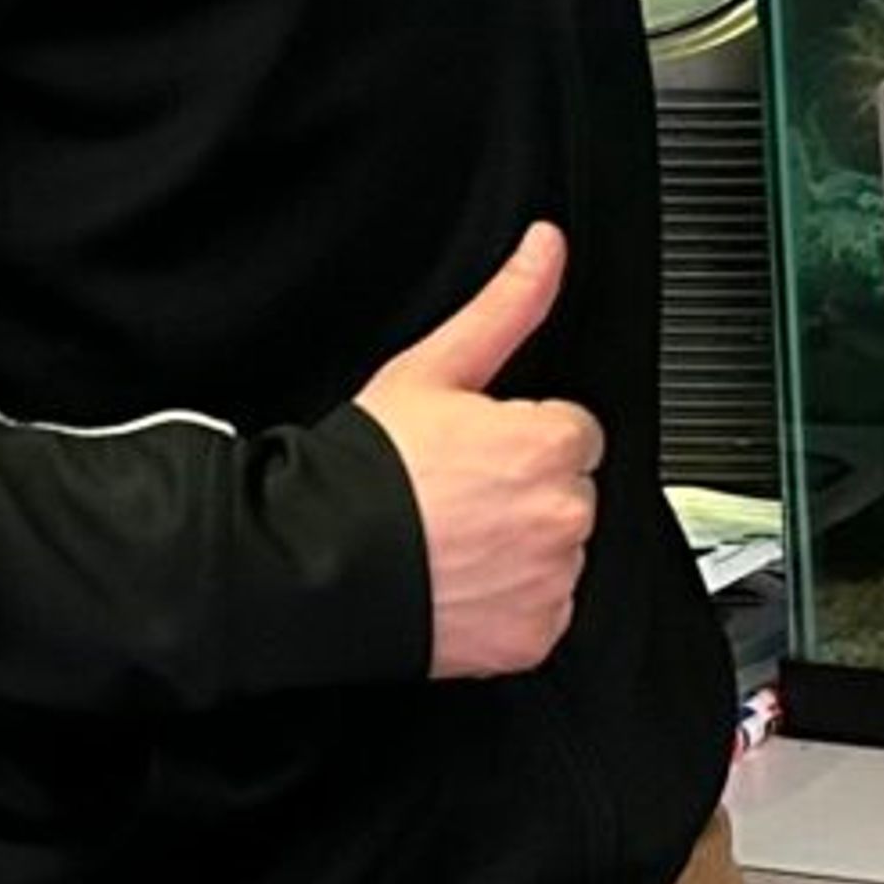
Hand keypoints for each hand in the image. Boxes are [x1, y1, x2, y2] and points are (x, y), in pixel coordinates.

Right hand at [353, 222, 603, 678]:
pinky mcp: (535, 636)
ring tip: (450, 539)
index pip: (571, 432)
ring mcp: (551, 581)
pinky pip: (542, 610)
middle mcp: (564, 515)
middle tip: (457, 496)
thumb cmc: (366, 471)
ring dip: (520, 547)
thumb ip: (506, 307)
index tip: (474, 453)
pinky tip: (459, 581)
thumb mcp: (432, 370)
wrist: (312, 568)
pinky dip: (510, 602)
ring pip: (557, 551)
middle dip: (525, 490)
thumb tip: (548, 247)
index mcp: (550, 445)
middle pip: (568, 491)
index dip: (519, 437)